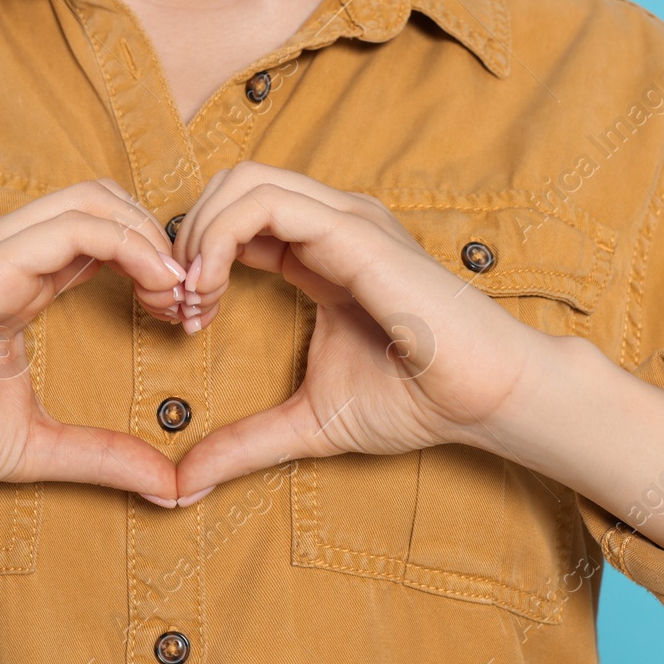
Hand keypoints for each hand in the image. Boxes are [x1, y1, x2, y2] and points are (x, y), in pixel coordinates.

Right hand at [0, 179, 188, 499]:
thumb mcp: (36, 446)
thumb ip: (103, 457)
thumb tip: (169, 487)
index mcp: (16, 278)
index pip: (99, 234)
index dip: (152, 262)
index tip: (183, 313)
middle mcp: (6, 250)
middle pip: (103, 200)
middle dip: (159, 239)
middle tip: (191, 298)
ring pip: (94, 200)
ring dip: (151, 238)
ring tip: (178, 290)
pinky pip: (74, 226)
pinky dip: (128, 244)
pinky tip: (156, 283)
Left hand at [167, 162, 548, 499]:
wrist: (486, 398)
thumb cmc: (416, 401)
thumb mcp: (307, 422)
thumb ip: (243, 444)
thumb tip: (181, 485)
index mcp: (320, 250)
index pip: (237, 216)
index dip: (193, 255)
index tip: (180, 318)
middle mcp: (332, 222)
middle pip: (231, 182)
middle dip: (186, 234)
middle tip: (178, 304)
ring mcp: (345, 220)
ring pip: (243, 179)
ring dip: (198, 232)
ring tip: (193, 298)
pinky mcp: (354, 232)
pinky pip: (266, 204)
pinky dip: (219, 236)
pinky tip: (211, 290)